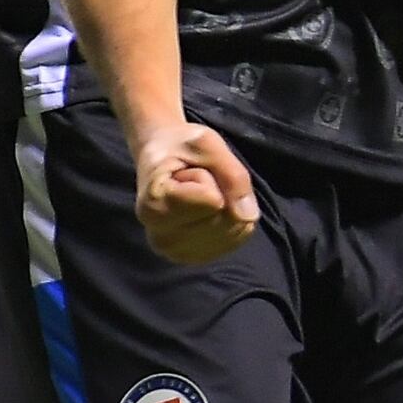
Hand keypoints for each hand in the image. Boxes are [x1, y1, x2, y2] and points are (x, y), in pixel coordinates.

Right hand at [132, 119, 260, 263]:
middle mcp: (160, 238)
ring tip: (199, 195)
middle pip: (227, 218)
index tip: (186, 170)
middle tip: (195, 182)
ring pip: (234, 231)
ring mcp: (175, 252)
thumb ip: (232, 175)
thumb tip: (249, 217)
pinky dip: (232, 220)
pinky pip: (235, 240)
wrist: (161, 158)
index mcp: (154, 208)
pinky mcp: (192, 257)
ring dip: (227, 206)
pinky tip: (207, 211)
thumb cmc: (181, 146)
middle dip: (221, 192)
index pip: (214, 201)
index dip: (209, 178)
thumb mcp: (208, 145)